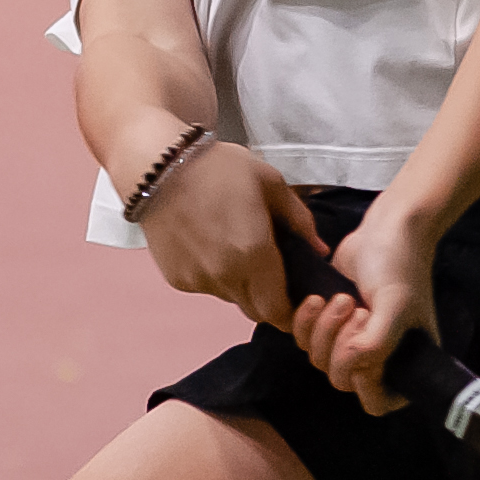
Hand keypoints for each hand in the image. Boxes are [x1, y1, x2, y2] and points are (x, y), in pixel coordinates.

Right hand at [138, 141, 326, 329]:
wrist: (159, 168)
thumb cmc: (219, 169)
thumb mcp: (271, 184)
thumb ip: (300, 221)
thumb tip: (320, 250)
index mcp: (255, 255)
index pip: (279, 311)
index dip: (291, 309)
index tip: (295, 294)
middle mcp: (225, 277)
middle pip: (256, 310)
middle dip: (268, 297)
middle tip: (269, 268)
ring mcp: (198, 281)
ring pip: (231, 298)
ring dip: (240, 284)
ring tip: (235, 248)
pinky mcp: (177, 279)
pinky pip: (206, 287)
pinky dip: (214, 275)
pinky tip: (209, 245)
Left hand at [289, 199, 444, 415]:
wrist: (385, 228)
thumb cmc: (399, 266)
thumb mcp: (395, 306)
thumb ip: (377, 344)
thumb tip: (352, 369)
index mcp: (406, 362)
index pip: (377, 402)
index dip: (365, 380)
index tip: (366, 345)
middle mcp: (379, 358)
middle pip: (341, 380)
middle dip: (340, 345)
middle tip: (355, 309)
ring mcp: (352, 341)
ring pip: (319, 360)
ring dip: (323, 329)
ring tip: (341, 297)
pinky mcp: (328, 323)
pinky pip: (304, 340)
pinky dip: (304, 321)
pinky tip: (317, 297)